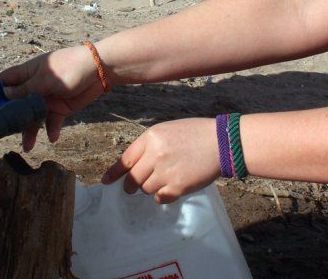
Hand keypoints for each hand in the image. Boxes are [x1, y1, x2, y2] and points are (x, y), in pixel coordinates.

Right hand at [0, 45, 103, 150]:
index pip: (3, 81)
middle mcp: (33, 87)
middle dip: (10, 119)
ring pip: (32, 118)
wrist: (99, 71)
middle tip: (6, 133)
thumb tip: (4, 94)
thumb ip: (25, 89)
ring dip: (29, 131)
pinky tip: (52, 136)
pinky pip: (51, 122)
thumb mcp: (45, 79)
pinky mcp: (60, 109)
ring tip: (28, 146)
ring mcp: (46, 99)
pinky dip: (51, 130)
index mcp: (26, 74)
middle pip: (15, 104)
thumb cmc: (70, 67)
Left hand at [101, 118, 220, 203]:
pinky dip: (163, 196)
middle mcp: (155, 154)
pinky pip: (160, 197)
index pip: (125, 159)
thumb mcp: (168, 131)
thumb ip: (150, 146)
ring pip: (146, 189)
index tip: (106, 181)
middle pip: (132, 178)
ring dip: (151, 187)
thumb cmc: (195, 134)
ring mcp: (166, 171)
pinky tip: (172, 188)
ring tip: (166, 179)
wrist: (222, 142)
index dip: (114, 172)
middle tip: (132, 188)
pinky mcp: (177, 186)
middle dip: (130, 185)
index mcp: (151, 138)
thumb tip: (134, 165)